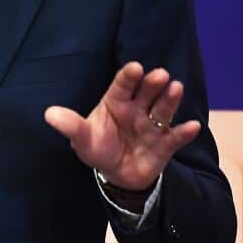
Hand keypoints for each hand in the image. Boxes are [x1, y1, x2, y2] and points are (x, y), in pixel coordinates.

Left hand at [44, 63, 199, 191]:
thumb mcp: (83, 138)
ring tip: (176, 88)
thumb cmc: (98, 147)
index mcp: (116, 102)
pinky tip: (193, 126)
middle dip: (153, 84)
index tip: (135, 67)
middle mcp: (137, 109)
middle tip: (160, 75)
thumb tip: (49, 114)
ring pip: (163, 110)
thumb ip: (70, 126)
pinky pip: (176, 137)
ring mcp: (152, 125)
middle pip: (146, 93)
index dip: (128, 77)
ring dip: (170, 99)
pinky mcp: (165, 144)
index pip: (122, 86)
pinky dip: (185, 133)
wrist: (117, 174)